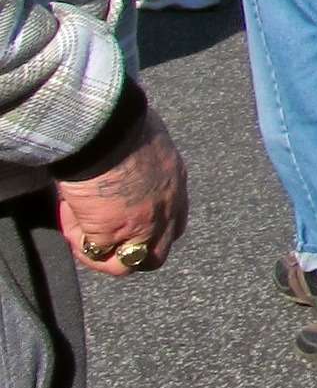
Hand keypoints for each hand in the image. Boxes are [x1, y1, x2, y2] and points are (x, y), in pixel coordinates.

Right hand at [55, 103, 185, 275]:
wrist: (107, 130)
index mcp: (176, 182)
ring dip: (102, 256)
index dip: (149, 230)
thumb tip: (123, 158)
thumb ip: (141, 160)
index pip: (174, 222)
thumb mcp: (146, 141)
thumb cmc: (120, 123)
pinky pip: (94, 251)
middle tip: (100, 240)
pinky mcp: (112, 234)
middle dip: (129, 254)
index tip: (124, 222)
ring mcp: (142, 226)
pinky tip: (68, 214)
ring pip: (127, 264)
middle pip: (156, 255)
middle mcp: (167, 210)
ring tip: (79, 231)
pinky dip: (78, 239)